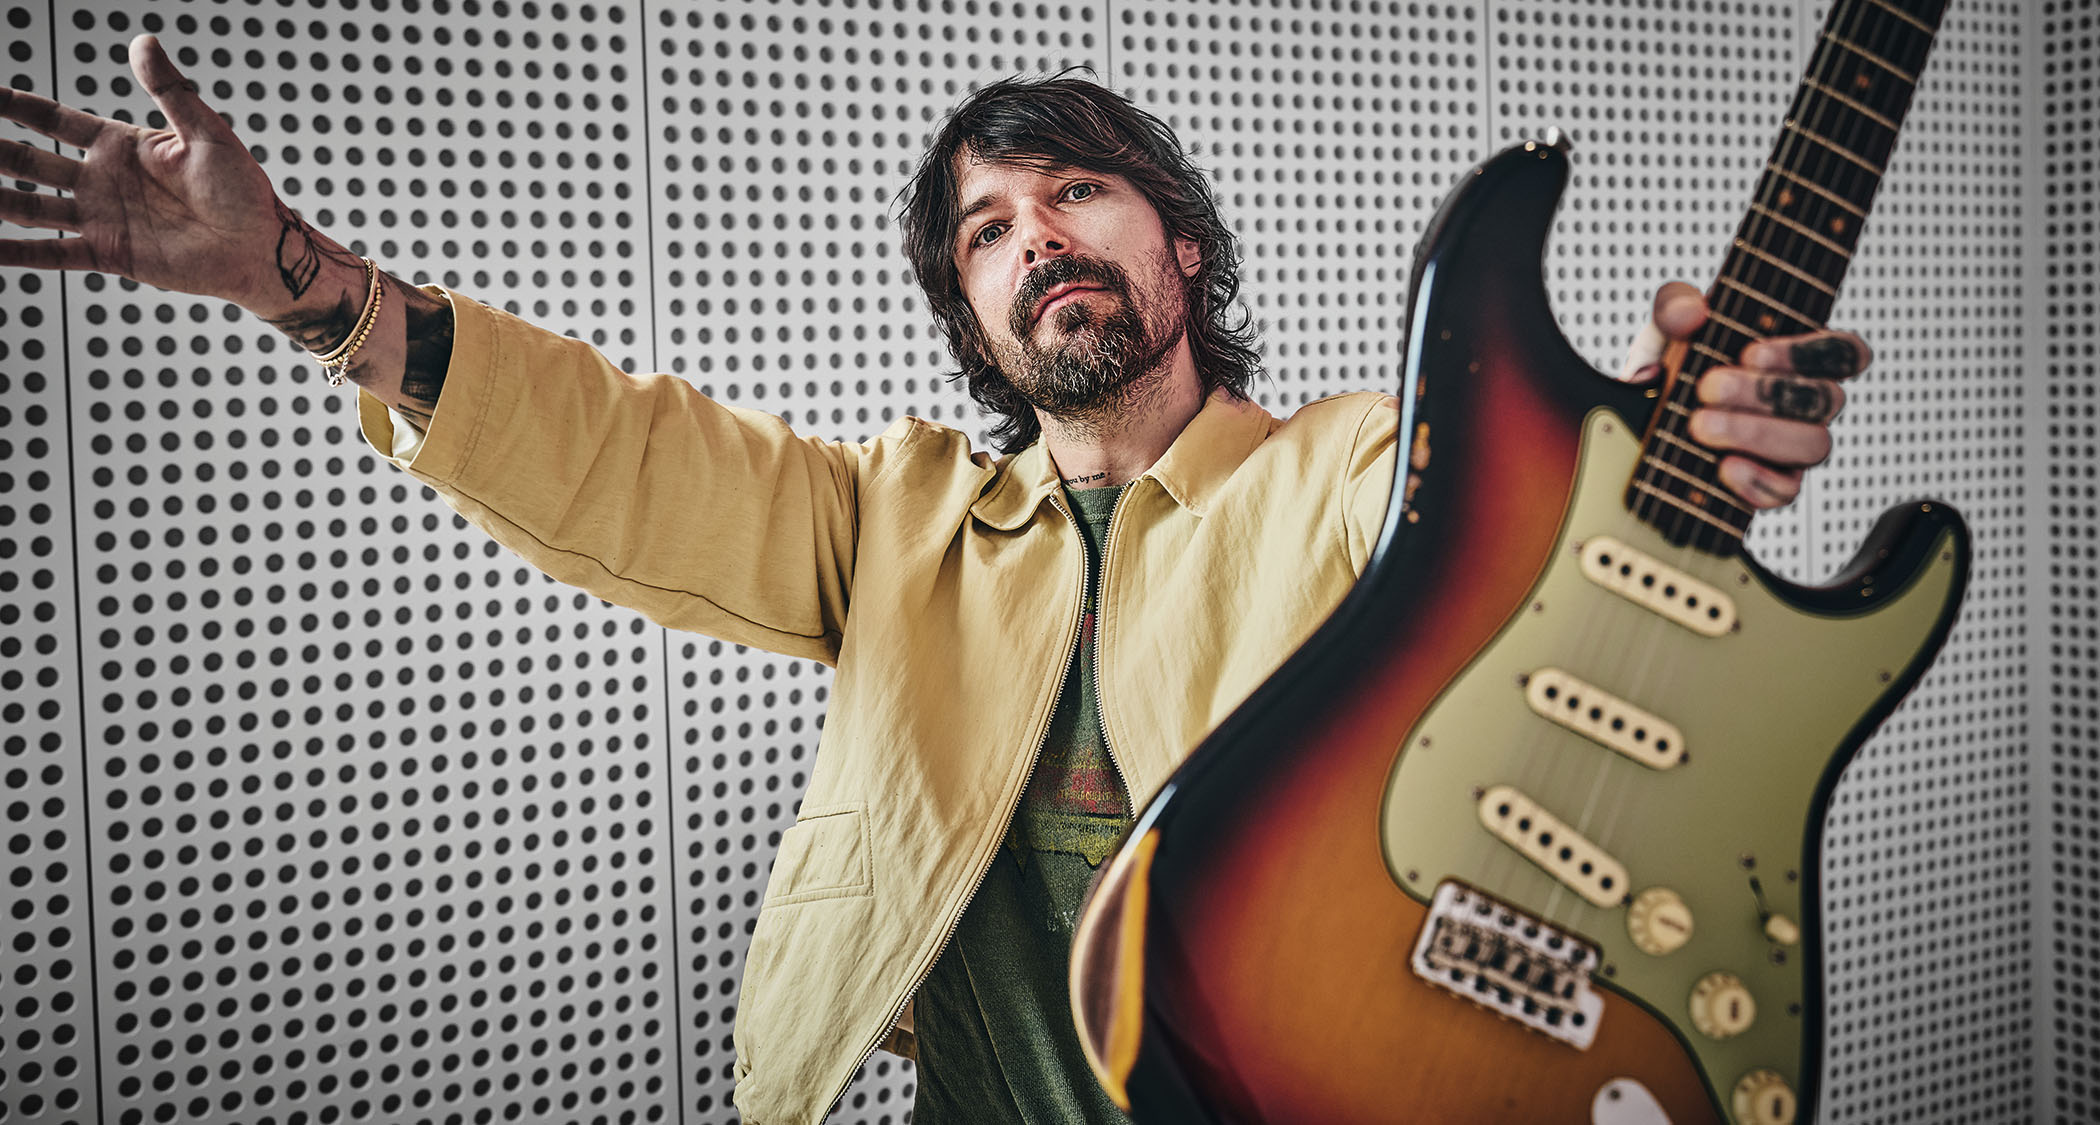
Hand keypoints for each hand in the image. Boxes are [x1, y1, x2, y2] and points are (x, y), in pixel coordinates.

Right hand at [0, 35, 306, 311]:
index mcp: (120, 146)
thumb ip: (170, 91)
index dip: (12, 105)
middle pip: (26, 161)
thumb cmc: (243, 190)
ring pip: (29, 205)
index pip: (51, 119)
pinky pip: (52, 253)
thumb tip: (143, 41)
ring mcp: (101, 217)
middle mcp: (101, 180)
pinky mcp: (109, 253)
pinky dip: (15, 252)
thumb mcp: (206, 133)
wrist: (260, 248)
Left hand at [1623, 281, 1866, 509]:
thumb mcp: (1665, 330)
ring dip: (1758, 434)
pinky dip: (1758, 481)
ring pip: (1815, 445)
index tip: (1751, 353)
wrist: (1640, 422)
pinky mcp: (1771, 485)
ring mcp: (1793, 447)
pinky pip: (1786, 492)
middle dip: (1766, 393)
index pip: (1846, 353)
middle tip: (1707, 388)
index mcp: (1797, 358)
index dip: (1812, 352)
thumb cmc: (1672, 368)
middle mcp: (1806, 403)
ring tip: (1700, 426)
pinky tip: (1723, 467)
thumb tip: (1693, 312)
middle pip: (1827, 399)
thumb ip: (1675, 307)